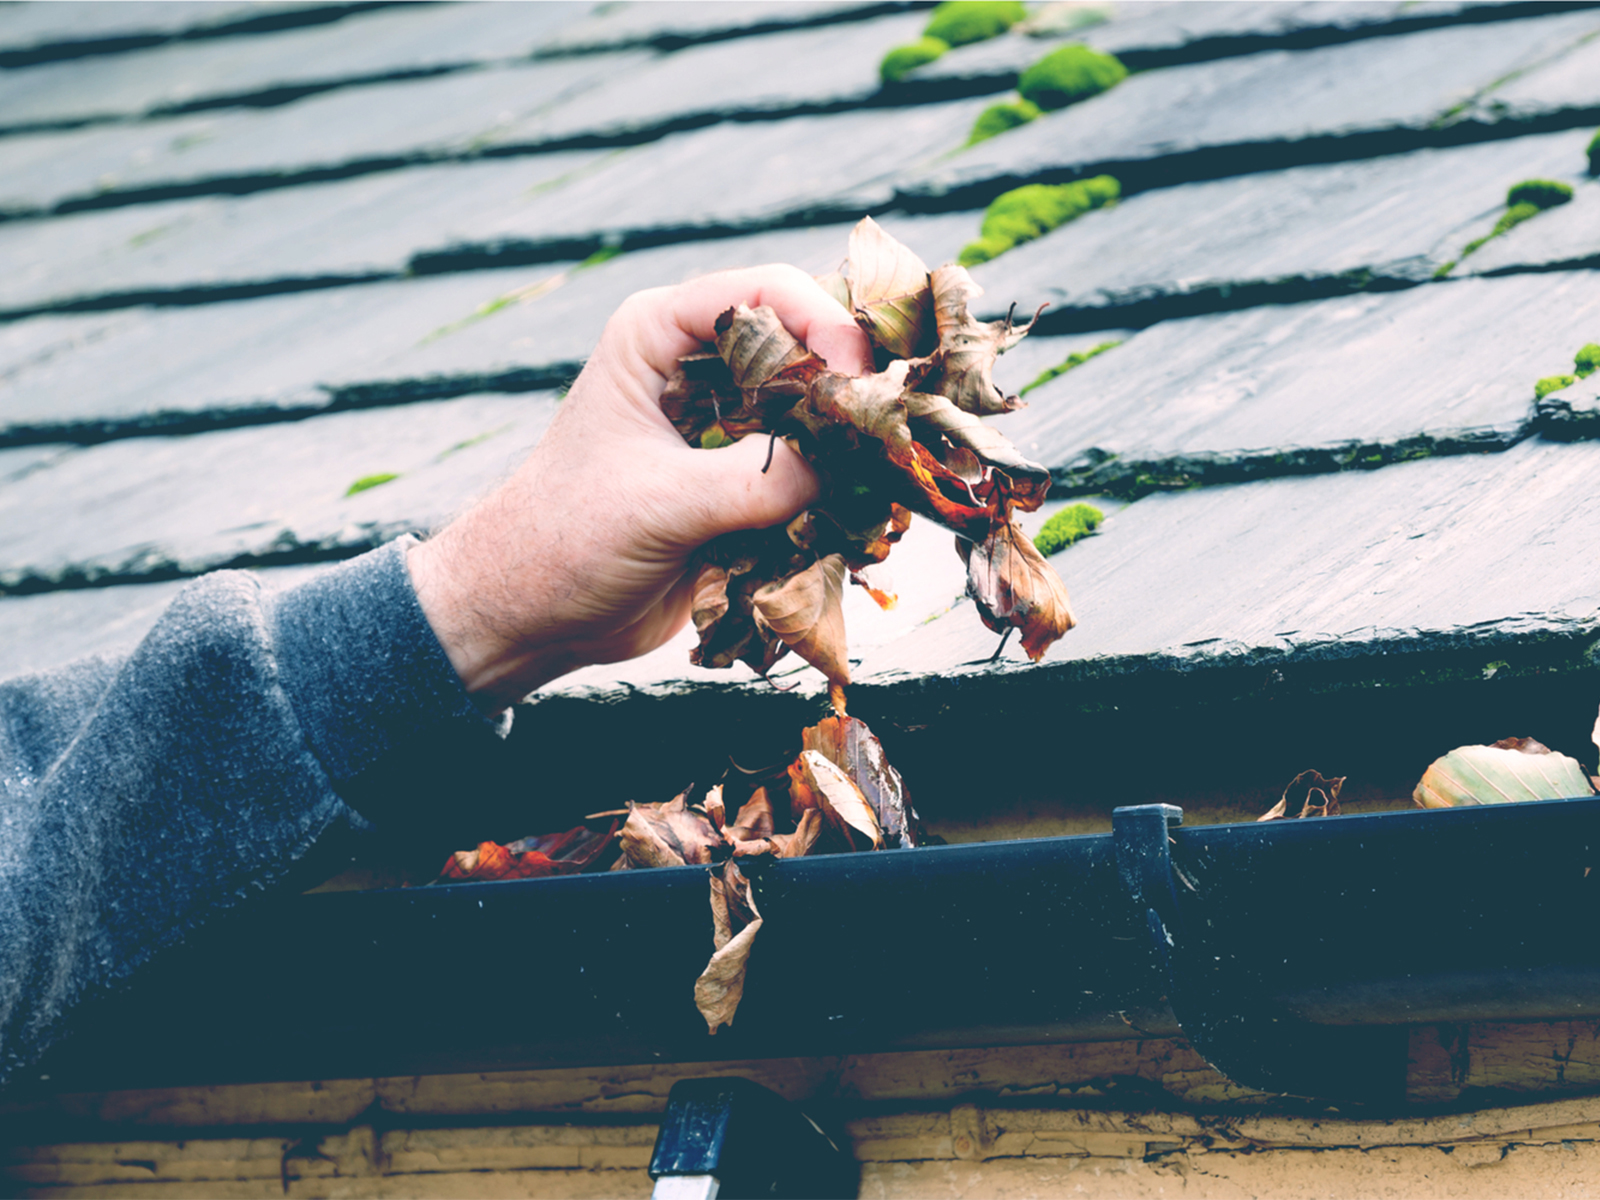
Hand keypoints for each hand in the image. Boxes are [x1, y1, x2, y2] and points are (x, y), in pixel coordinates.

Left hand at [406, 264, 872, 710]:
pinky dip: (840, 495)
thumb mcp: (662, 503)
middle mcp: (701, 371)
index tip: (859, 381)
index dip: (824, 325)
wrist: (529, 615)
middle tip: (893, 431)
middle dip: (853, 388)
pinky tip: (862, 519)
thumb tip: (849, 465)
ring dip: (852, 447)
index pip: (766, 294)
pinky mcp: (743, 485)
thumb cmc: (564, 538)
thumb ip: (756, 480)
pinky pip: (811, 476)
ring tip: (886, 480)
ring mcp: (727, 429)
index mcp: (660, 336)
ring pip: (819, 416)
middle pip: (807, 350)